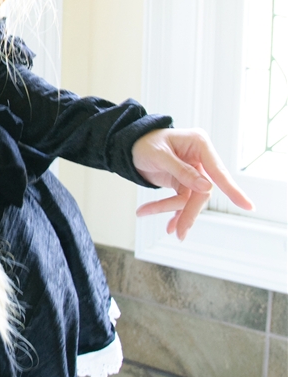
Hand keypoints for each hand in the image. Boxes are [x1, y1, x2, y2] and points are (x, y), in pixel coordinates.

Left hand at [132, 127, 253, 239]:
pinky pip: (183, 201)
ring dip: (174, 212)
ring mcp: (194, 171)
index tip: (247, 205)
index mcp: (199, 144)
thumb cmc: (143, 144)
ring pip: (191, 200)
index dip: (232, 189)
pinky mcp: (185, 182)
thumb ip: (181, 171)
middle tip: (179, 232)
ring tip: (151, 217)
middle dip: (188, 212)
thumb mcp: (158, 155)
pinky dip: (173, 212)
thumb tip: (206, 187)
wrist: (130, 146)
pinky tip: (169, 224)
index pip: (218, 171)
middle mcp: (200, 158)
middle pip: (203, 192)